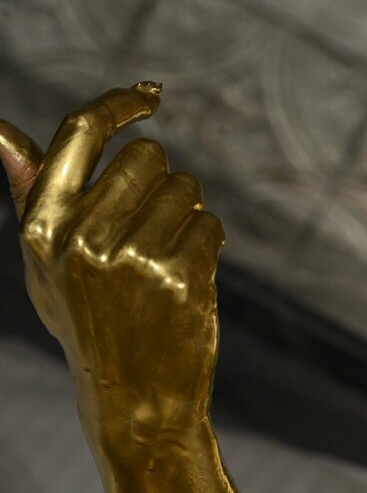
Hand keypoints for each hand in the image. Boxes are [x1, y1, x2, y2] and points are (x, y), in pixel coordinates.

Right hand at [0, 84, 224, 449]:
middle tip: (146, 230)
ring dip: (184, 214)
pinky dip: (206, 244)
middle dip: (158, 182)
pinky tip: (185, 281)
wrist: (133, 397)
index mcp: (40, 226)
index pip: (79, 131)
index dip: (117, 103)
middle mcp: (80, 237)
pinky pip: (211, 224)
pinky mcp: (181, 276)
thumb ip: (31, 192)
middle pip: (146, 155)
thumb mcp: (44, 260)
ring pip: (185, 187)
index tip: (147, 95)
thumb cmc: (87, 318)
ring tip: (160, 261)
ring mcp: (132, 257)